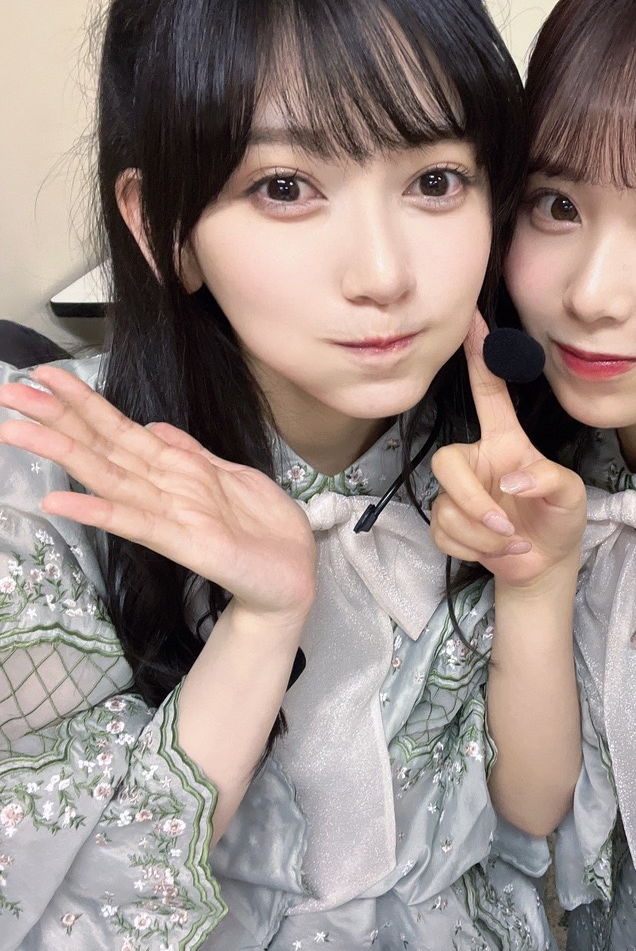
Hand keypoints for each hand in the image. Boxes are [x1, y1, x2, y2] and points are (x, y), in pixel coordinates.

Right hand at [0, 367, 315, 624]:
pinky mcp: (183, 541)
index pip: (119, 428)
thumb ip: (190, 451)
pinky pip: (134, 521)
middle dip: (54, 419)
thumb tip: (153, 425)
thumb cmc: (263, 527)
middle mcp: (162, 488)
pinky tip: (58, 500)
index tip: (44, 375)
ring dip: (61, 452)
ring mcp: (168, 514)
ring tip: (16, 431)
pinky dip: (96, 510)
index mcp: (174, 467)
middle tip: (8, 394)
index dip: (82, 401)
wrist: (293, 575)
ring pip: (106, 475)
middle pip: (100, 446)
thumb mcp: (232, 474)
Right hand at [430, 313, 585, 588]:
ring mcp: (459, 493)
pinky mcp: (447, 523)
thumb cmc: (560, 518)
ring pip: (447, 506)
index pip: (488, 392)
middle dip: (472, 500)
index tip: (472, 320)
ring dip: (482, 534)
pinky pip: (443, 532)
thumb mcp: (571, 495)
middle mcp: (477, 461)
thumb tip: (511, 483)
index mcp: (505, 442)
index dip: (479, 357)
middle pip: (445, 461)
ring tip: (513, 542)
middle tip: (504, 525)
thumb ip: (548, 480)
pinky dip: (473, 548)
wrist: (545, 565)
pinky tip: (496, 551)